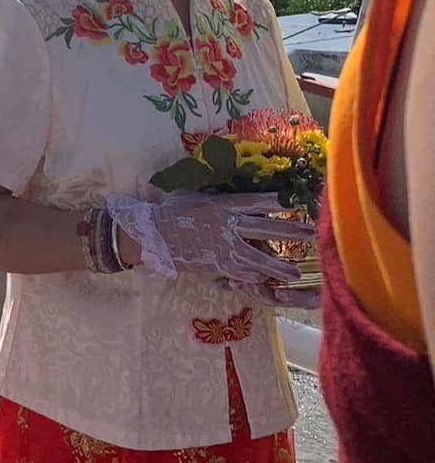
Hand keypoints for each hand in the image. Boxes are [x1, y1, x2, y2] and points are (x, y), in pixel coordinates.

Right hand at [107, 191, 309, 292]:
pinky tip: (266, 279)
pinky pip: (241, 272)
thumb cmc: (171, 211)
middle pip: (266, 230)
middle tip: (310, 234)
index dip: (279, 202)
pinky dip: (255, 276)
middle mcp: (227, 226)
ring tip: (295, 272)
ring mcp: (223, 248)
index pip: (258, 203)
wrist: (152, 236)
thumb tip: (234, 184)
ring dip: (278, 265)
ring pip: (258, 258)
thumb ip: (216, 193)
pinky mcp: (217, 265)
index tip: (296, 202)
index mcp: (223, 205)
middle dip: (290, 232)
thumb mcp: (194, 194)